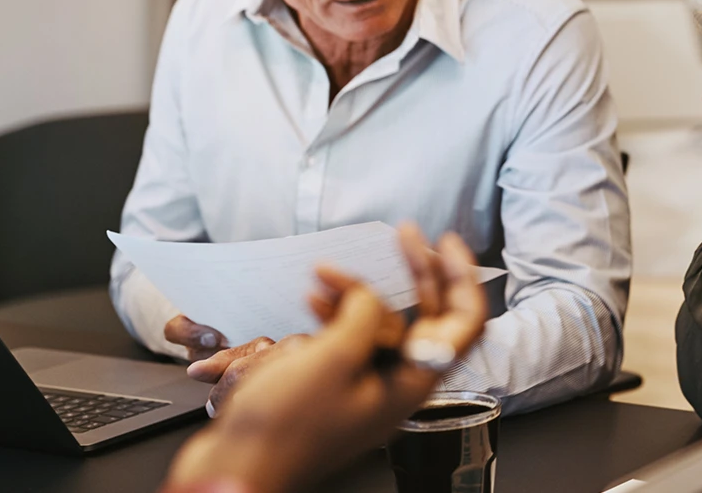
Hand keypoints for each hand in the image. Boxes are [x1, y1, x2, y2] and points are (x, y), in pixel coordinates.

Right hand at [162, 224, 486, 492]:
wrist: (238, 467)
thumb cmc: (283, 428)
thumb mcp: (332, 358)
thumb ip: (365, 318)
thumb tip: (371, 296)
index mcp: (411, 383)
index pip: (464, 324)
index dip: (462, 279)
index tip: (449, 242)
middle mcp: (398, 384)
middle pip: (427, 317)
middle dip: (416, 272)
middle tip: (405, 235)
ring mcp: (368, 386)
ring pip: (382, 326)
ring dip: (359, 293)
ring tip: (324, 272)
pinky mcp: (338, 387)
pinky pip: (350, 342)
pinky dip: (336, 315)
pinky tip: (314, 299)